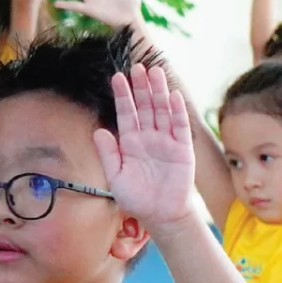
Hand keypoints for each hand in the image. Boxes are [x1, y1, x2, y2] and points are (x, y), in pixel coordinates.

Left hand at [93, 63, 194, 229]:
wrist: (161, 216)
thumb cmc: (137, 199)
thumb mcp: (116, 178)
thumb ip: (108, 154)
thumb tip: (98, 131)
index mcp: (130, 143)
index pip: (126, 113)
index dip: (123, 96)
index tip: (117, 77)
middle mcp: (148, 138)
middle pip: (145, 106)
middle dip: (141, 87)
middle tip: (138, 66)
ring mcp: (166, 142)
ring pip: (162, 111)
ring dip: (159, 92)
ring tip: (155, 72)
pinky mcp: (182, 149)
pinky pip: (179, 126)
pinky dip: (176, 111)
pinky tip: (172, 95)